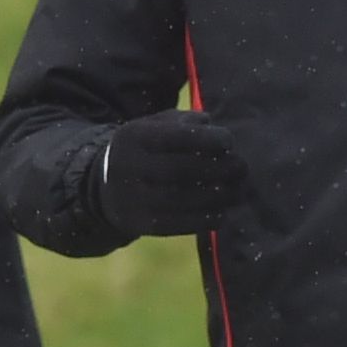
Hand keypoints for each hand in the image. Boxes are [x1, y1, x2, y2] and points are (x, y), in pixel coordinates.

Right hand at [99, 109, 249, 235]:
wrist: (104, 187)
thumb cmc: (144, 150)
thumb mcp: (154, 126)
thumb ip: (184, 121)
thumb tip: (212, 126)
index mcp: (136, 137)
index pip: (177, 137)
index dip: (208, 140)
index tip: (230, 142)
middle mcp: (132, 168)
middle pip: (183, 169)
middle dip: (220, 169)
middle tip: (242, 168)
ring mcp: (135, 198)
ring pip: (184, 199)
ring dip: (219, 196)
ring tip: (239, 190)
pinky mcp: (143, 224)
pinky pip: (180, 224)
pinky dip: (207, 219)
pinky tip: (223, 211)